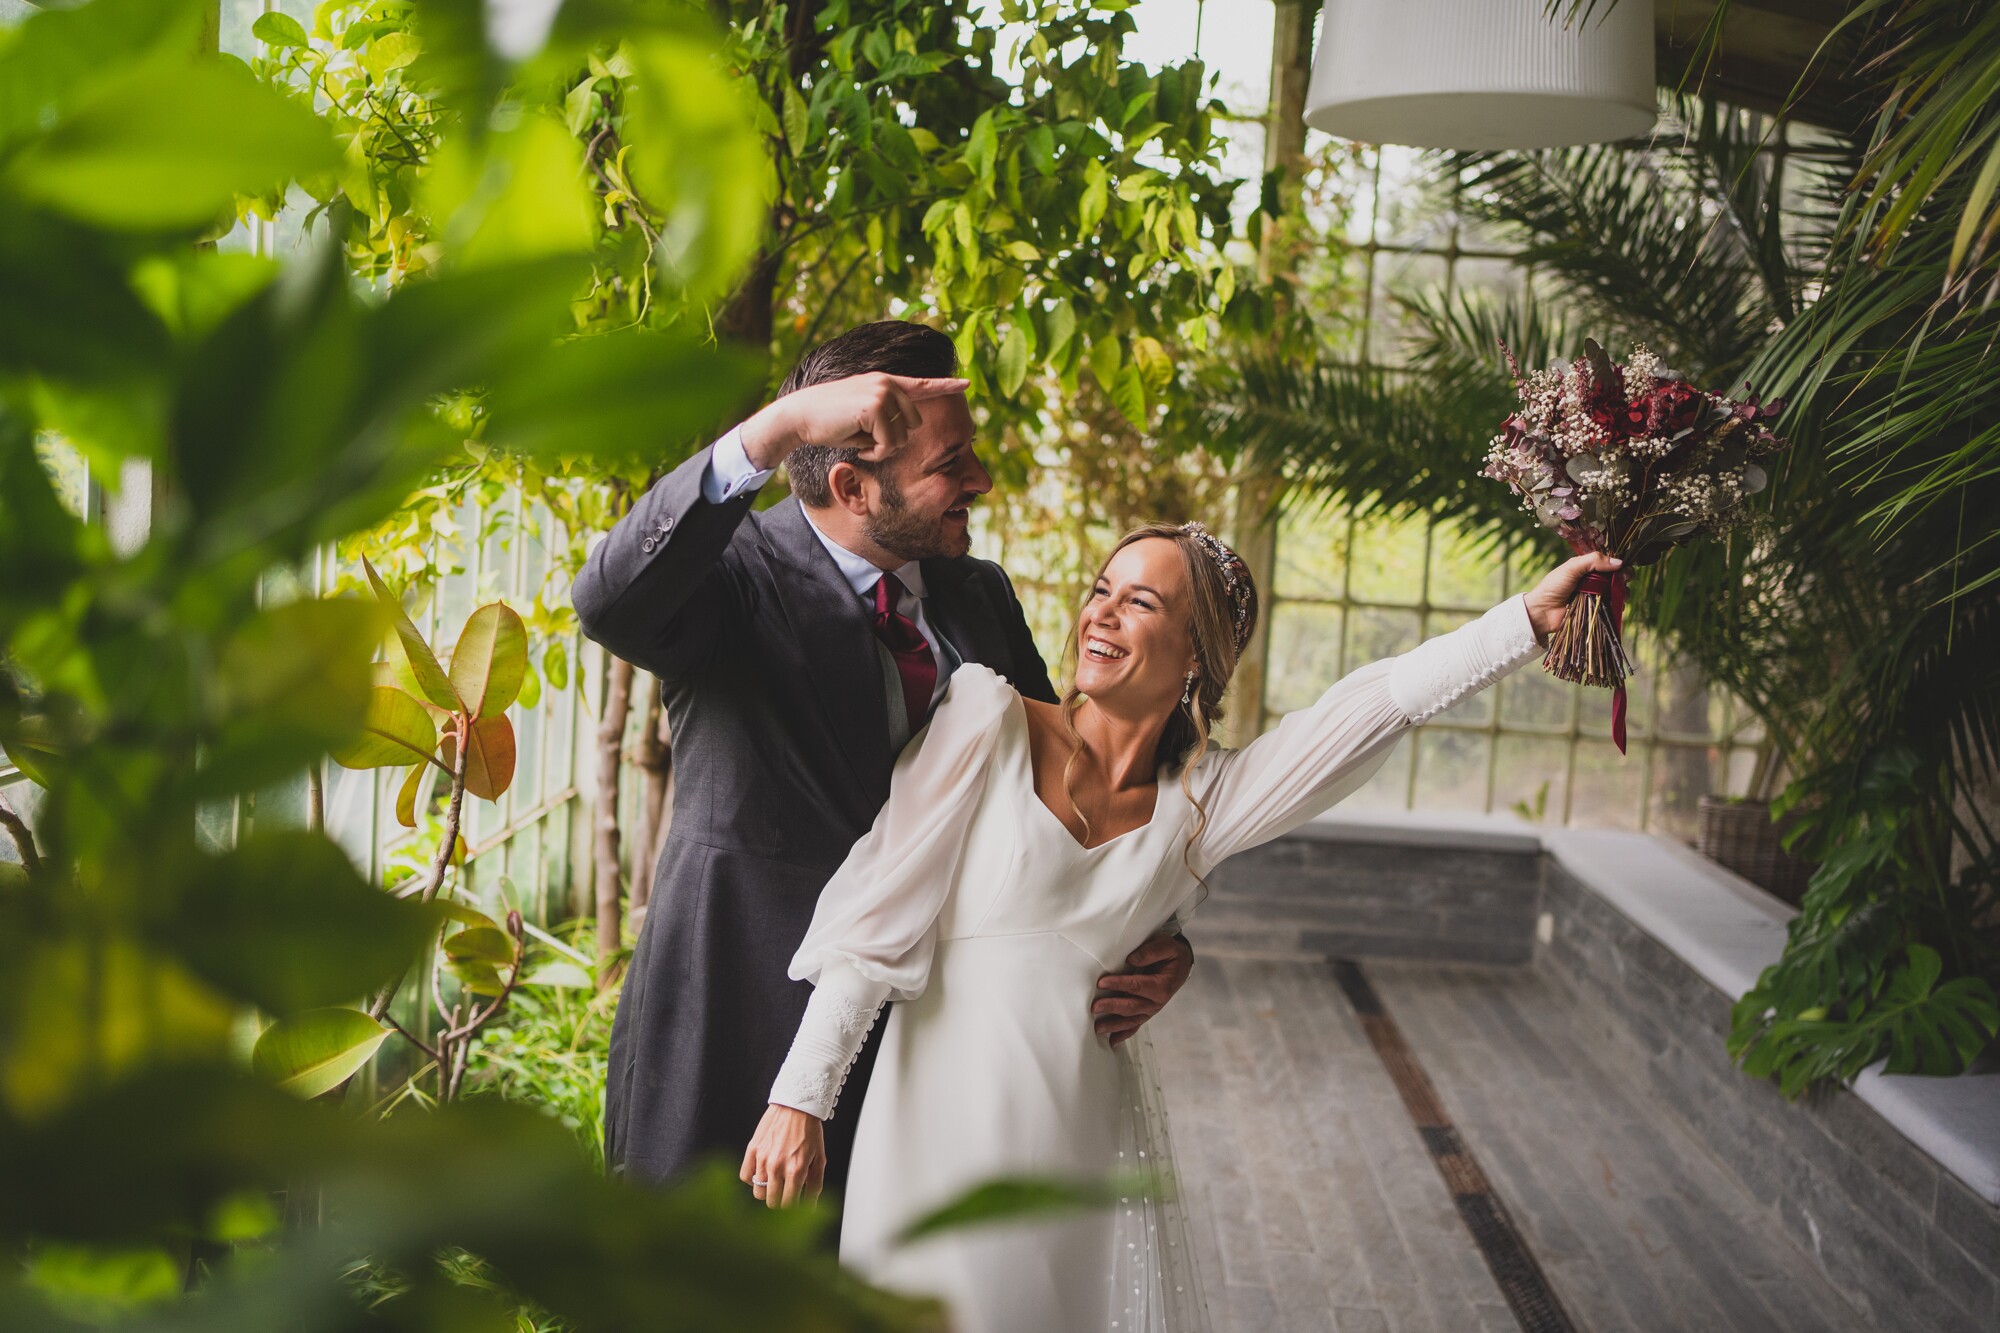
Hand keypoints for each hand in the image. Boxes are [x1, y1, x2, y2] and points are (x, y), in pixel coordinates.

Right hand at [738, 372, 969, 470]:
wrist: (800, 415)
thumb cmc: (829, 421)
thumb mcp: (862, 415)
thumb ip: (885, 417)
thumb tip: (905, 434)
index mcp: (886, 382)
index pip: (922, 384)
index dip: (946, 386)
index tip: (967, 383)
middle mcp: (888, 383)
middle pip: (915, 425)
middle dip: (893, 441)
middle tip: (865, 439)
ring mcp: (883, 392)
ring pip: (902, 438)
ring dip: (881, 448)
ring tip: (857, 438)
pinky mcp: (875, 406)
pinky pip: (888, 444)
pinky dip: (873, 452)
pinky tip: (855, 443)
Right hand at [740, 1104, 827, 1208]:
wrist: (796, 1106)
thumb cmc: (809, 1131)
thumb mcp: (819, 1159)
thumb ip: (815, 1186)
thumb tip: (810, 1207)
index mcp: (796, 1170)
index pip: (789, 1205)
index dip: (793, 1208)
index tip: (795, 1204)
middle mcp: (777, 1167)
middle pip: (772, 1203)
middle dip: (780, 1202)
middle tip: (786, 1193)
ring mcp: (762, 1159)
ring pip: (758, 1193)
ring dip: (767, 1191)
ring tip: (776, 1181)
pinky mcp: (752, 1150)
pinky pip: (745, 1176)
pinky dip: (753, 1178)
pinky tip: (763, 1172)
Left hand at [1093, 932, 1194, 1047]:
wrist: (1181, 964)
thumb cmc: (1172, 955)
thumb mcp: (1167, 946)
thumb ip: (1151, 951)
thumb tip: (1132, 959)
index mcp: (1162, 986)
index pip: (1137, 986)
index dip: (1119, 984)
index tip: (1101, 982)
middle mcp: (1157, 1002)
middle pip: (1132, 1007)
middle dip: (1112, 1007)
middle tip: (1094, 1007)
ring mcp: (1151, 1009)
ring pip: (1132, 1020)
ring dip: (1114, 1026)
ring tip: (1098, 1029)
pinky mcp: (1146, 1012)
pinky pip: (1135, 1025)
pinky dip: (1124, 1034)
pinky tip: (1112, 1041)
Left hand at [1524, 551, 1623, 645]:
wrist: (1542, 612)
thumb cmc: (1553, 586)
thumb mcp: (1571, 567)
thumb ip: (1593, 561)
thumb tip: (1619, 562)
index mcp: (1587, 568)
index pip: (1609, 563)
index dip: (1619, 564)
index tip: (1625, 567)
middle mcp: (1593, 582)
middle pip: (1616, 578)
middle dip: (1624, 578)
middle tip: (1624, 579)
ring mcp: (1596, 597)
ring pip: (1617, 593)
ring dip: (1623, 592)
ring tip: (1621, 594)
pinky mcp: (1596, 611)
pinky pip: (1612, 608)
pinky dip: (1618, 606)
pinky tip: (1618, 605)